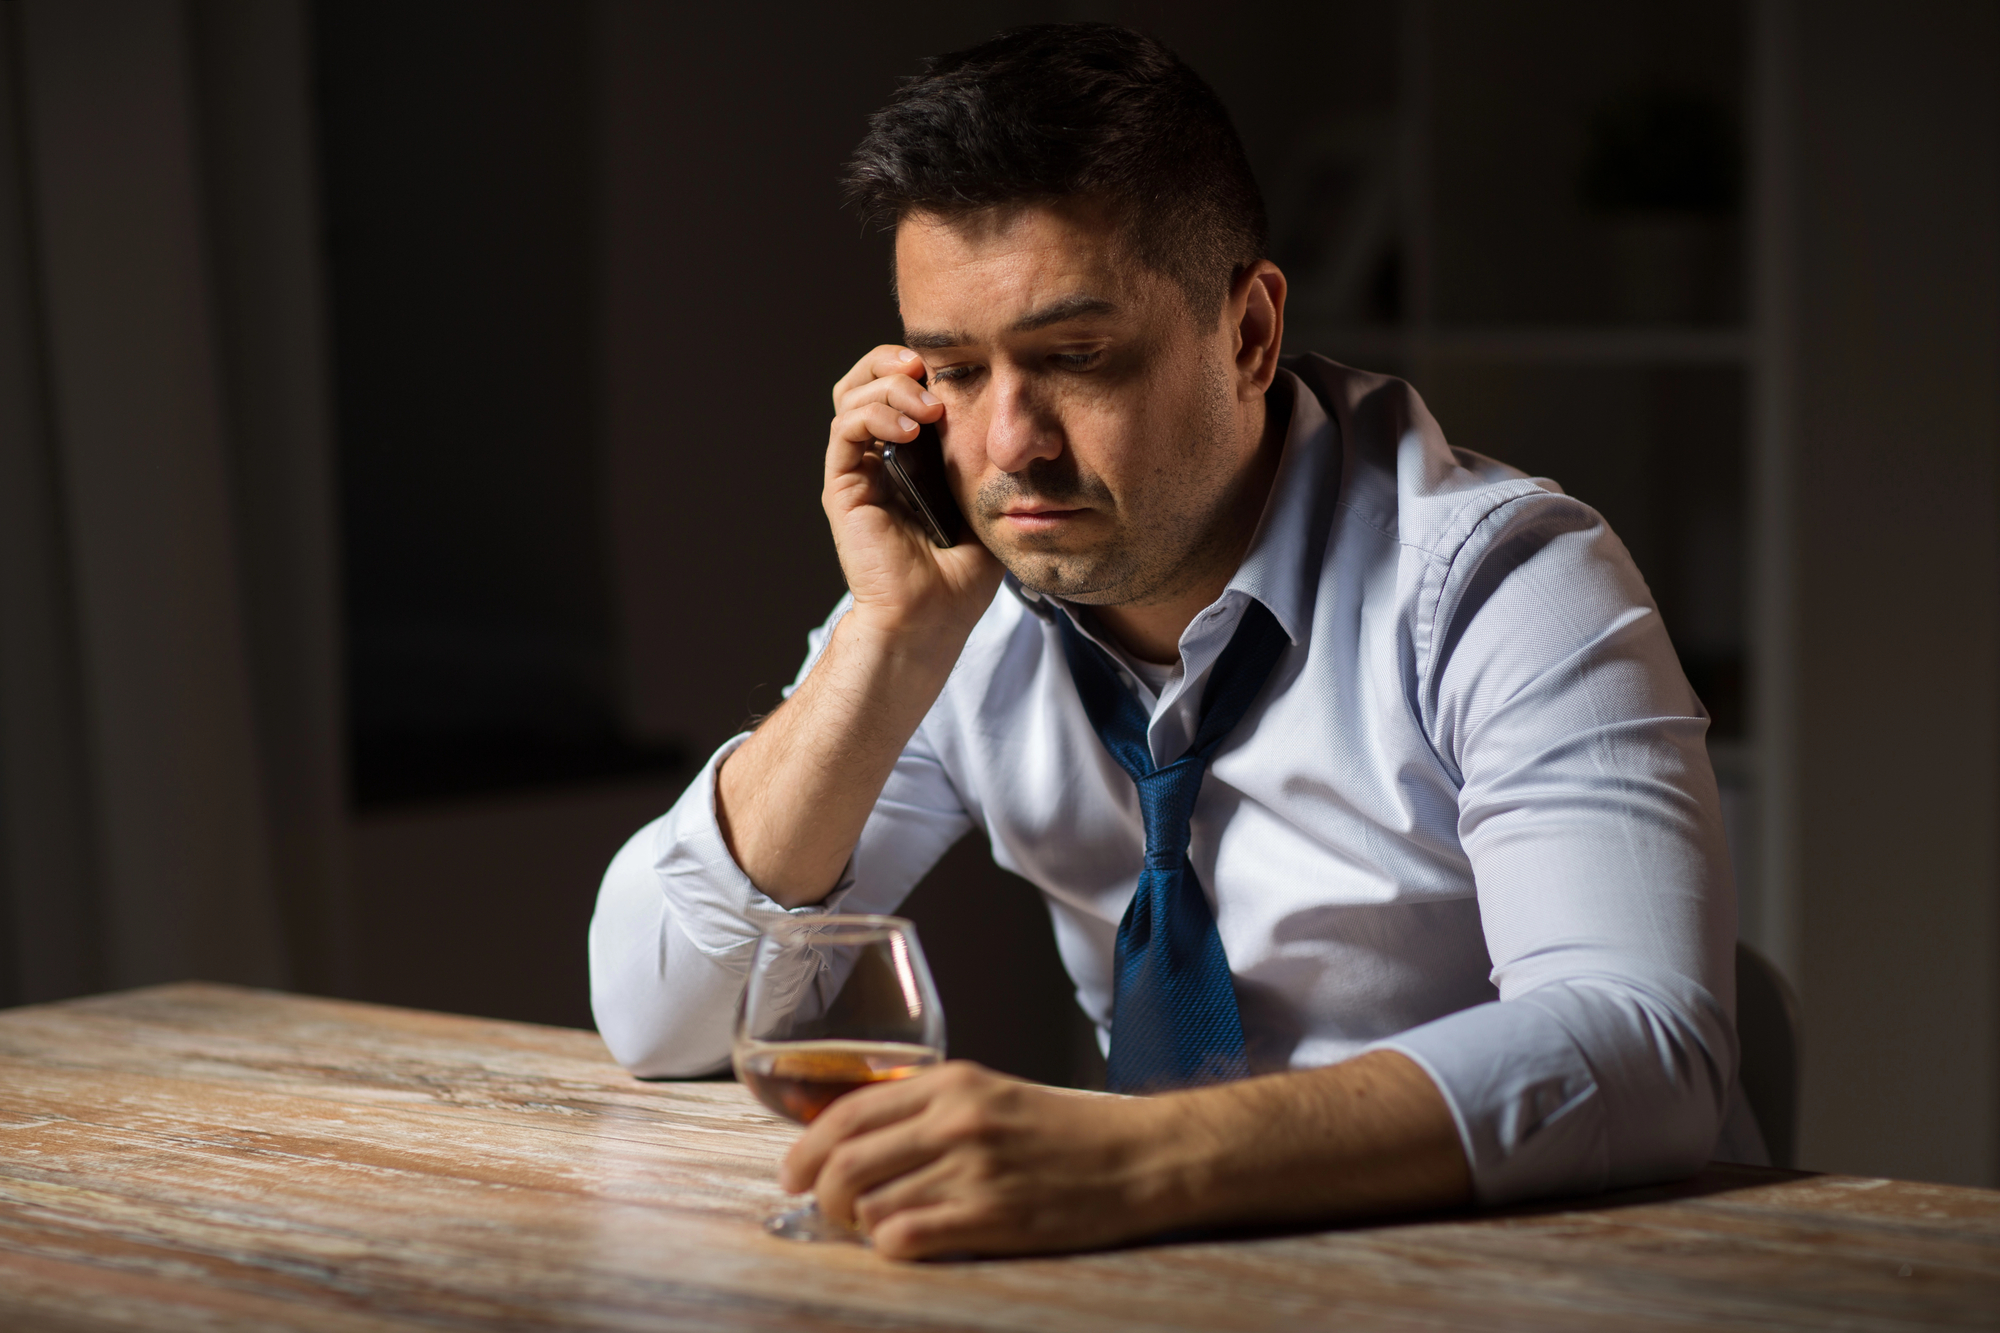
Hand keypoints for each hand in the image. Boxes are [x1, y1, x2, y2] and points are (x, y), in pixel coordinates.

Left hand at [779, 1051, 1472, 1259]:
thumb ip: (934, 1108)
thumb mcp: (997, 1095)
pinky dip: (889, 1246)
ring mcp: (971, 1169)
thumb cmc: (1070, 1131)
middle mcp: (955, 1119)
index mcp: (953, 1080)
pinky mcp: (991, 1217)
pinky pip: (905, 1236)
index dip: (807, 1146)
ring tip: (870, 1229)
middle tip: (823, 1212)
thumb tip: (865, 1141)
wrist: (1143, 1158)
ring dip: (855, 1225)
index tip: (797, 1172)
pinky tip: (904, 1244)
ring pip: (868, 1202)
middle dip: (820, 1194)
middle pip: (845, 1158)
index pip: (850, 1109)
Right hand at [825, 347, 1000, 638]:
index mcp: (911, 457)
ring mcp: (858, 471)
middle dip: (894, 360)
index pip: (902, 389)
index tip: (960, 368)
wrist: (931, 619)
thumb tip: (1006, 417)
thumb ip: (986, 459)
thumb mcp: (987, 504)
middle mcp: (879, 457)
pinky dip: (875, 415)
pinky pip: (846, 430)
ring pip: (852, 395)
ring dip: (889, 387)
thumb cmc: (961, 575)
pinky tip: (910, 430)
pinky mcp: (844, 487)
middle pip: (867, 380)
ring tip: (928, 407)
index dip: (922, 368)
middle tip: (926, 365)